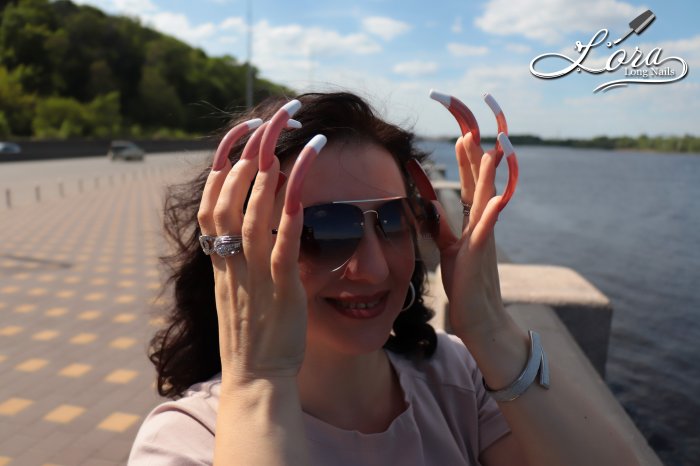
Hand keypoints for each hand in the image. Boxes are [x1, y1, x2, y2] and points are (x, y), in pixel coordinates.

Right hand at [197, 103, 321, 381]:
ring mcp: (254, 273)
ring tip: (288, 134)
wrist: (256, 379)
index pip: (214, 197)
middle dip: (250, 149)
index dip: (226, 160)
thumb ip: (243, 255)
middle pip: (230, 193)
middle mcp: (232, 259)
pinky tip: (304, 174)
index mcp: (221, 258)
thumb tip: (257, 224)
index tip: (244, 130)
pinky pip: (284, 239)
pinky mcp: (281, 287)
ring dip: (271, 168)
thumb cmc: (255, 335)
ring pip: (254, 210)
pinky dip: (293, 204)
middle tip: (272, 116)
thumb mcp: (242, 288)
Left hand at [433, 132, 508, 339]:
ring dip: (487, 178)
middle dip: (474, 160)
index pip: (470, 188)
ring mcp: (483, 241)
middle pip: (479, 187)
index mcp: (473, 226)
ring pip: (487, 203)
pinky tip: (494, 200)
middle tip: (470, 132)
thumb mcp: (450, 250)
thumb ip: (442, 229)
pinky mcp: (480, 258)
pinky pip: (486, 233)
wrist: (481, 318)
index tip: (462, 138)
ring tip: (489, 152)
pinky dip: (490, 215)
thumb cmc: (465, 285)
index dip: (466, 163)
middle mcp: (481, 228)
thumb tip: (430, 210)